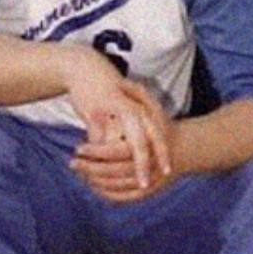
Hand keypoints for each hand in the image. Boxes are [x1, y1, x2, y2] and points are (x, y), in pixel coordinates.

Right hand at [60, 47, 172, 195]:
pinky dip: (94, 152)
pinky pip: (97, 140)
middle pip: (142, 142)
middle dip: (143, 165)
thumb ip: (136, 126)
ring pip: (117, 145)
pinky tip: (88, 159)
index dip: (163, 154)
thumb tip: (139, 152)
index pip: (158, 135)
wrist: (85, 69)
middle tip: (145, 184)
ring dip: (112, 163)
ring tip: (102, 175)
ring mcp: (113, 112)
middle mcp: (131, 110)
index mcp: (143, 109)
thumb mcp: (127, 106)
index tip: (167, 172)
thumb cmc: (108, 92)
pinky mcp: (95, 113)